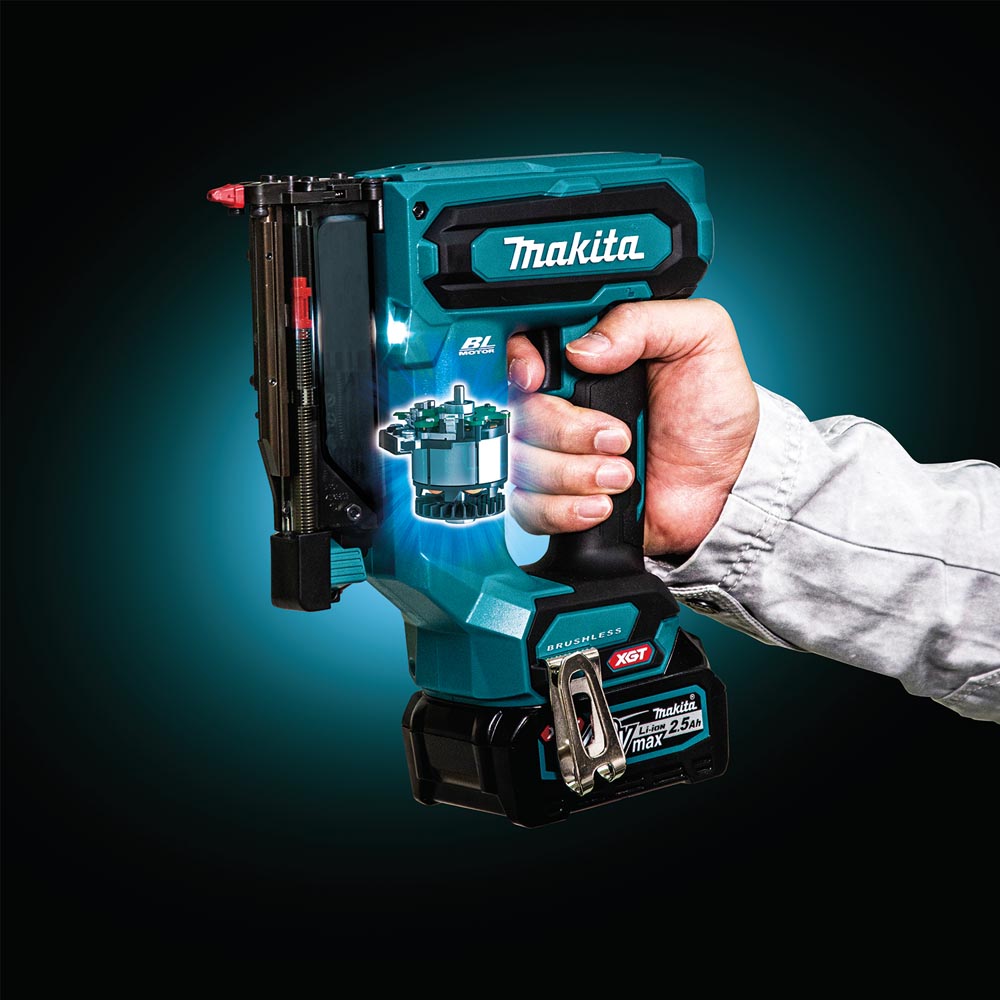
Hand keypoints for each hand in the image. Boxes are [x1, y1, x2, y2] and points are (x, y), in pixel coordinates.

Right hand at [506, 299, 759, 556]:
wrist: (728, 486)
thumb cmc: (715, 413)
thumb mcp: (700, 339)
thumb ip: (644, 320)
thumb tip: (583, 347)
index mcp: (587, 356)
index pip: (522, 346)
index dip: (520, 361)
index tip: (537, 377)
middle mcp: (563, 402)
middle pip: (518, 410)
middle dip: (564, 428)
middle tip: (617, 437)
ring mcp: (557, 452)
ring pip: (521, 461)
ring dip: (574, 473)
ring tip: (623, 475)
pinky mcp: (558, 500)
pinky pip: (527, 507)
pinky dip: (564, 509)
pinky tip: (602, 505)